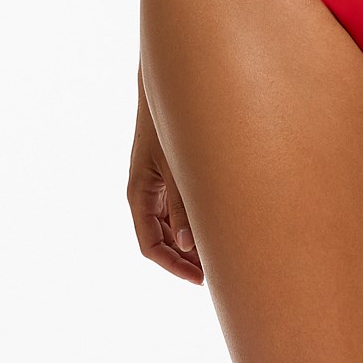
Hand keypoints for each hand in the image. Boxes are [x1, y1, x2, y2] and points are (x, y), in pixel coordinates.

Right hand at [127, 75, 203, 283]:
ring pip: (171, 225)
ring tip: (223, 251)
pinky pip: (179, 206)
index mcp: (139, 194)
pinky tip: (220, 222)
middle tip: (218, 272)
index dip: (174, 266)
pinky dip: (195, 219)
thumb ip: (182, 204)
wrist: (171, 82)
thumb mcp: (176, 164)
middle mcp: (146, 192)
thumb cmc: (170, 119)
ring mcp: (158, 182)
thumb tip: (191, 246)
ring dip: (192, 240)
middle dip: (186, 259)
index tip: (201, 279)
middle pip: (162, 239)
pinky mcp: (171, 171)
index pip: (151, 245)